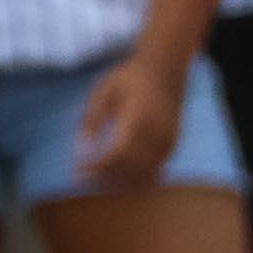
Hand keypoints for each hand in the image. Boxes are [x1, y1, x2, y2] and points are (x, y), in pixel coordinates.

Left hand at [71, 54, 184, 191]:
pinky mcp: (173, 144)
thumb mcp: (102, 92)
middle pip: (131, 167)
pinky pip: (156, 170)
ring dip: (122, 183)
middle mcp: (158, 131)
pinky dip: (138, 179)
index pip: (118, 152)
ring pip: (146, 173)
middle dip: (106, 178)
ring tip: (99, 184)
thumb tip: (80, 150)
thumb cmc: (129, 78)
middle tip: (84, 181)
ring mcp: (169, 139)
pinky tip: (120, 179)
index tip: (79, 171)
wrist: (166, 68)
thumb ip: (91, 120)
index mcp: (139, 117)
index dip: (98, 166)